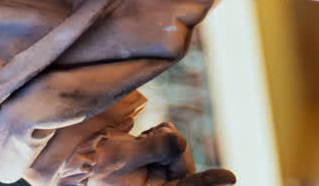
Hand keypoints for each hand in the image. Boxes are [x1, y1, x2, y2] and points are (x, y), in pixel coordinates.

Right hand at [78, 124, 234, 185]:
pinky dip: (159, 136)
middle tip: (140, 141)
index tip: (230, 177)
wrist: (88, 161)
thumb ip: (153, 146)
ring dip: (160, 139)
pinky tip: (144, 143)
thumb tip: (179, 138)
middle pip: (183, 159)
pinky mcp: (169, 162)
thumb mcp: (121, 155)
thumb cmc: (100, 165)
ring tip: (138, 145)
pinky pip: (174, 141)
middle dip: (166, 146)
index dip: (208, 182)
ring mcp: (171, 175)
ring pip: (180, 148)